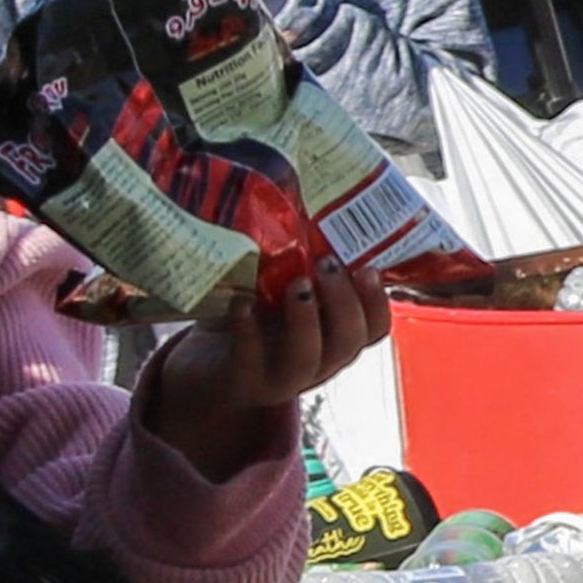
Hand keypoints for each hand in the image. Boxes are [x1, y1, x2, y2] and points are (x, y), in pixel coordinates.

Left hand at [138, 263, 388, 480]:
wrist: (204, 367)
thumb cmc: (250, 319)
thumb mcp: (279, 290)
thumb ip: (298, 263)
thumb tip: (306, 200)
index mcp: (333, 338)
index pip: (374, 328)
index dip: (378, 302)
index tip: (368, 267)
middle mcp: (316, 362)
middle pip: (348, 342)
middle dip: (344, 302)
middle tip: (326, 264)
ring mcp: (280, 377)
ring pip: (307, 358)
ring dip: (306, 319)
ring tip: (296, 284)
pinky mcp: (242, 382)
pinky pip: (251, 360)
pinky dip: (249, 330)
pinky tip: (242, 304)